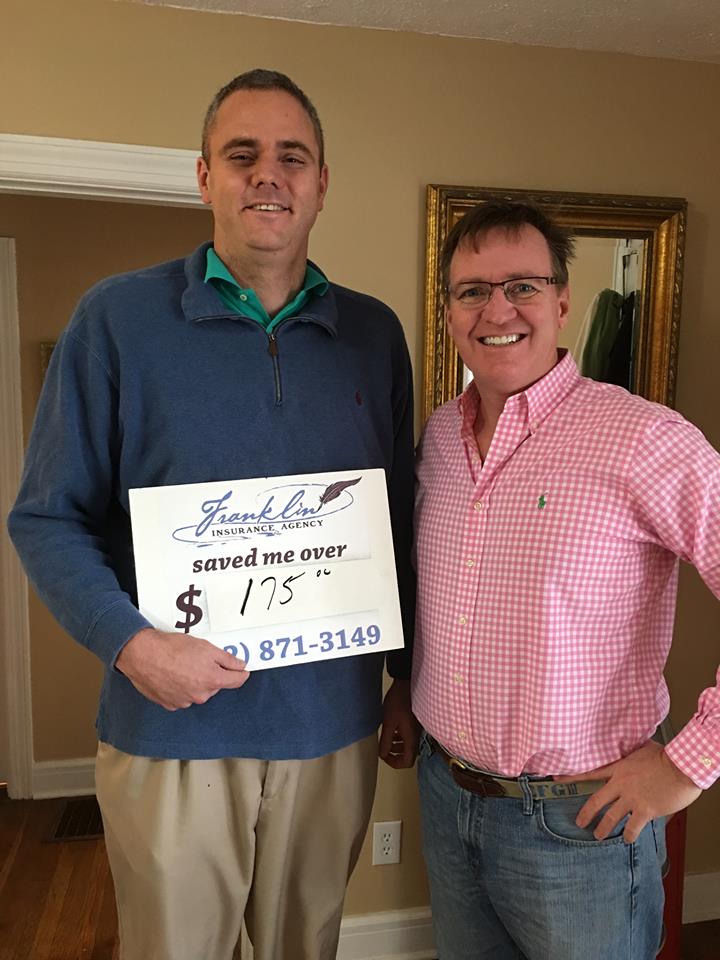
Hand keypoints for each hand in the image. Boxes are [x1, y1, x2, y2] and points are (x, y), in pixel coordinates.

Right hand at [115, 627, 249, 709]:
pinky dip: (181, 687)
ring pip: (198, 691)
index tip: (241, 668)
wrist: (143, 655)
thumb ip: (227, 659)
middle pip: (215, 685)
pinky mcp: (170, 704)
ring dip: (195, 681)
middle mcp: (200, 695)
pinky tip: (172, 674)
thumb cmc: (172, 648)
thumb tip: (241, 666)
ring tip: (181, 665)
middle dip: (212, 673)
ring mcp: (184, 701)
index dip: (240, 672)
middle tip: (199, 659)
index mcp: (212, 680)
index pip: (237, 681)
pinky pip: (182, 696)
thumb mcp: (206, 647)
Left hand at [378, 677, 419, 767]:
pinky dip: (400, 737)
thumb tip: (383, 754)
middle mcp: (416, 736)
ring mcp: (417, 729)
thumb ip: (386, 740)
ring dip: (397, 746)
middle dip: (395, 755)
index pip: (407, 762)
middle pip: (409, 755)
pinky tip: (393, 729)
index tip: (384, 756)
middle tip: (384, 749)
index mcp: (411, 738)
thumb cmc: (398, 701)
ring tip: (388, 739)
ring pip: (408, 745)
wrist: (408, 684)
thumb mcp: (388, 722)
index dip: (394, 763)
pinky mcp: (415, 722)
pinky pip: (409, 736)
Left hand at [555, 740, 701, 842]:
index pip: (590, 772)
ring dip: (603, 828)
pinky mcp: (644, 810)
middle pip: (596, 800)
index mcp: (619, 768)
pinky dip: (628, 835)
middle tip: (579, 822)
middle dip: (586, 813)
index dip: (572, 776)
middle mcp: (621, 784)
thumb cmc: (666, 756)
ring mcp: (632, 798)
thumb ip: (633, 751)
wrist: (681, 767)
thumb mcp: (643, 748)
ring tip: (598, 836)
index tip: (557, 779)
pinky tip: (625, 839)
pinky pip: (632, 827)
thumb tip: (630, 744)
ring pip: (611, 817)